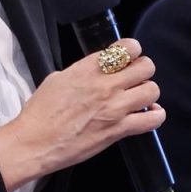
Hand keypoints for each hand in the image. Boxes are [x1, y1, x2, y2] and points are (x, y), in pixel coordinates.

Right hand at [0, 38, 164, 189]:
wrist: (35, 143)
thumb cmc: (40, 113)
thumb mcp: (57, 79)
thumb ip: (81, 71)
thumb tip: (94, 71)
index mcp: (88, 69)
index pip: (127, 48)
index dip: (132, 50)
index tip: (128, 57)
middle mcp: (105, 85)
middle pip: (146, 66)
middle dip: (143, 70)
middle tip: (135, 77)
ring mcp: (114, 108)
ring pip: (152, 90)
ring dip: (148, 92)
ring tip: (139, 97)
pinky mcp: (118, 130)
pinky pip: (152, 120)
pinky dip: (155, 116)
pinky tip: (149, 115)